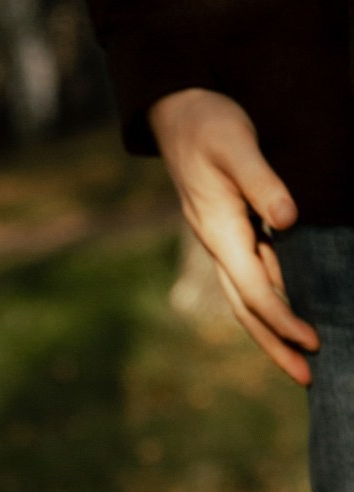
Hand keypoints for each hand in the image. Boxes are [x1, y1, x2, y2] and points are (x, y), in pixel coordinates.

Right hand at [150, 88, 315, 384]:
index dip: (284, 317)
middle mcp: (216, 245)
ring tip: (299, 360)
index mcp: (219, 231)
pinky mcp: (228, 233)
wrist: (177, 111)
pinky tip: (288, 312)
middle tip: (307, 379)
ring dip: (272, 333)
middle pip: (246, 310)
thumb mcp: (237, 145)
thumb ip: (263, 182)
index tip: (313, 340)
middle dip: (276, 346)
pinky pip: (249, 280)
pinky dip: (269, 305)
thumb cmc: (208, 123)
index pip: (255, 289)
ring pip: (245, 300)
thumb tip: (288, 220)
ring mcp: (220, 242)